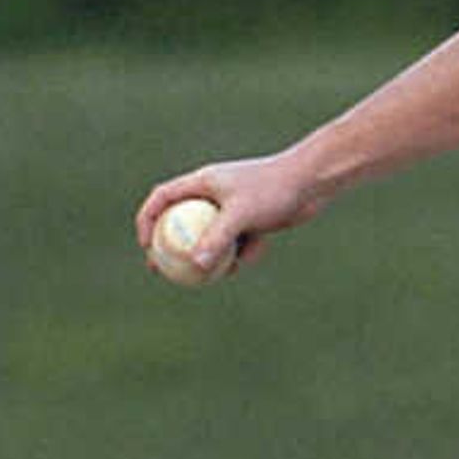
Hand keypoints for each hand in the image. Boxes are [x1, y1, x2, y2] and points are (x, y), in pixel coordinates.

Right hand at [135, 156, 315, 279]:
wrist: (312, 181)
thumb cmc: (274, 189)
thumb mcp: (242, 213)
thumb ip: (218, 238)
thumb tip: (197, 265)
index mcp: (204, 182)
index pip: (163, 197)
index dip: (147, 220)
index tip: (146, 245)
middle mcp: (215, 193)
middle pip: (181, 221)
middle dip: (169, 246)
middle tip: (160, 269)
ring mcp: (234, 206)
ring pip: (211, 236)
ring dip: (208, 256)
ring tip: (204, 277)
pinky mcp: (253, 218)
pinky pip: (238, 241)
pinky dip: (243, 251)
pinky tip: (254, 255)